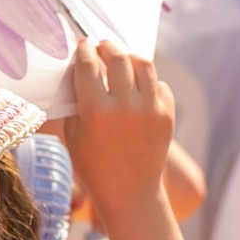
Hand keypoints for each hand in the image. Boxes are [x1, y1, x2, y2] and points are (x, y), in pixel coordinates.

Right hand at [58, 40, 174, 224]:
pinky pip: (160, 85)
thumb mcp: (72, 136)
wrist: (130, 193)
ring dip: (129, 57)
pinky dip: (148, 82)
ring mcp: (150, 110)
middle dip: (106, 47)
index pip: (88, 65)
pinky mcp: (167, 116)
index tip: (83, 45)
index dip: (84, 51)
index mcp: (96, 111)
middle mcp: (125, 106)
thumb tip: (78, 71)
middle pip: (117, 58)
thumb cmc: (94, 167)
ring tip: (122, 60)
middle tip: (101, 46)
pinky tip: (138, 86)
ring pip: (143, 65)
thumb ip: (74, 102)